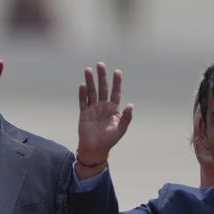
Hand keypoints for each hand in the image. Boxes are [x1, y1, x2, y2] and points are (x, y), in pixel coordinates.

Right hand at [76, 63, 133, 178]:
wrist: (95, 149)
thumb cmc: (110, 140)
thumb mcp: (121, 129)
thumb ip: (126, 117)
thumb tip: (130, 105)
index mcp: (113, 108)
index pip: (115, 92)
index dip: (116, 82)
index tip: (117, 72)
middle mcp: (103, 106)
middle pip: (102, 88)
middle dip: (101, 76)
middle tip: (100, 64)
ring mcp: (93, 109)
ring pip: (91, 92)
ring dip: (90, 81)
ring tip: (88, 70)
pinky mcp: (84, 113)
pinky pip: (83, 102)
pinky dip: (82, 94)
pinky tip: (82, 85)